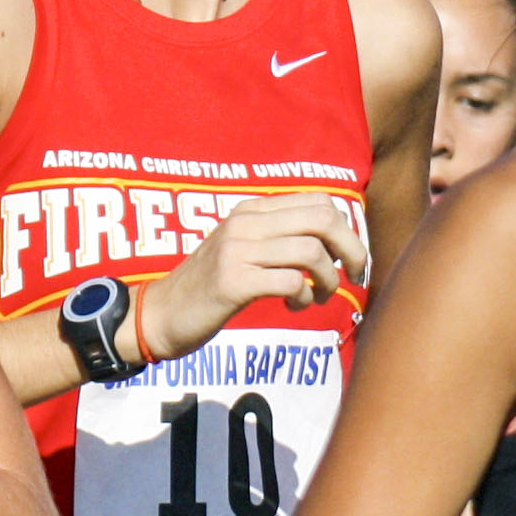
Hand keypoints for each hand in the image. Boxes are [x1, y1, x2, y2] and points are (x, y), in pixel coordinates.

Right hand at [139, 193, 369, 360]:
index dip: (348, 230)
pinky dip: (303, 297)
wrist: (161, 314)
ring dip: (327, 280)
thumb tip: (336, 242)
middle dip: (352, 250)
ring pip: (311, 251)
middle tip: (354, 277)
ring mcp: (237, 250)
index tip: (350, 260)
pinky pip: (290, 282)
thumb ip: (280, 238)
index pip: (320, 201)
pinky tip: (292, 306)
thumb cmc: (210, 287)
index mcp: (251, 209)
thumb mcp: (244, 250)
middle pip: (324, 219)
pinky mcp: (233, 282)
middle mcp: (245, 222)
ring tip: (315, 298)